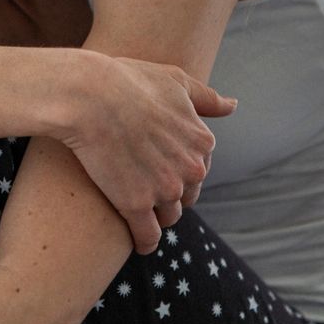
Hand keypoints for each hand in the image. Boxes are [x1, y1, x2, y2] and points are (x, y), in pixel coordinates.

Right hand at [58, 54, 236, 254]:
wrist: (90, 95)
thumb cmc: (128, 81)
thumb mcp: (175, 80)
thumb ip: (206, 98)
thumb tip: (232, 106)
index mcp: (202, 141)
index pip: (199, 169)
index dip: (177, 168)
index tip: (158, 165)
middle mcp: (190, 169)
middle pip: (185, 196)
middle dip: (169, 193)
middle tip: (144, 186)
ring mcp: (163, 190)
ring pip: (168, 217)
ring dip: (156, 216)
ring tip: (137, 211)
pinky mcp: (135, 205)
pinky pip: (147, 236)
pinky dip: (144, 242)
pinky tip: (138, 243)